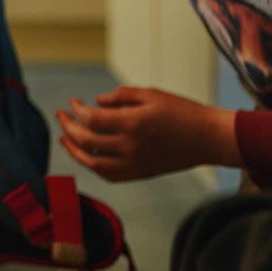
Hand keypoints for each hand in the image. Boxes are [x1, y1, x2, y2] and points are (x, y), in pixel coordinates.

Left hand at [56, 86, 238, 181]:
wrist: (209, 139)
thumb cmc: (183, 113)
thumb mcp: (151, 94)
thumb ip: (120, 96)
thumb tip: (96, 102)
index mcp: (133, 124)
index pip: (92, 119)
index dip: (77, 110)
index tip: (74, 102)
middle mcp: (131, 146)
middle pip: (87, 141)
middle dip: (68, 127)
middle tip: (61, 115)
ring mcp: (135, 163)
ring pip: (94, 163)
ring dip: (74, 150)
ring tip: (64, 138)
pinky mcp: (141, 173)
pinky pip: (110, 175)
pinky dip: (93, 166)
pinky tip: (86, 155)